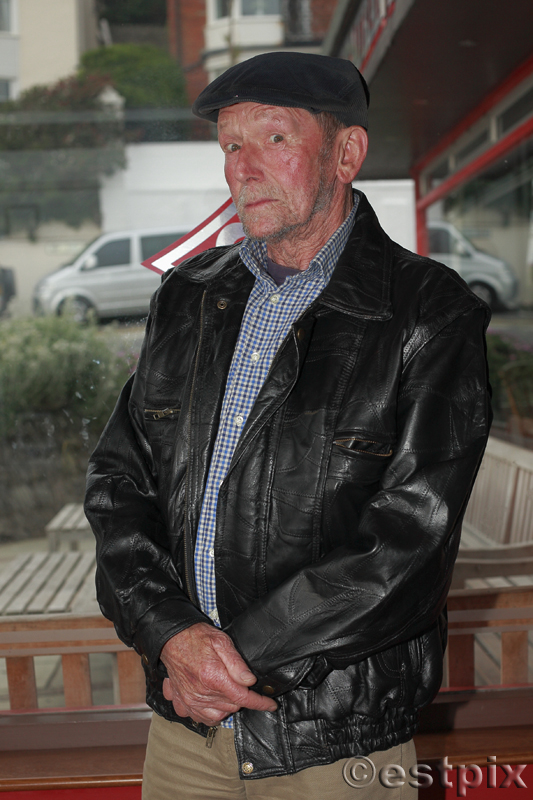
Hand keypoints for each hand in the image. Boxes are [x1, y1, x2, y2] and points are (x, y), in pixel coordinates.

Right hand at [160, 622, 276, 725]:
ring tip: (226, 692)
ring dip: (226, 707)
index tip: (270, 704)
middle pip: (232, 706)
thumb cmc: (196, 637)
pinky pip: (200, 718)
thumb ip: (237, 663)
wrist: (171, 637)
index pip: (243, 698)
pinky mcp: (182, 702)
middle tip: (238, 682)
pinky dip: (209, 713)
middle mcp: (201, 693)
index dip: (260, 703)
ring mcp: (190, 700)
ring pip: (218, 715)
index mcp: (214, 678)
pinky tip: (211, 701)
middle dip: (241, 697)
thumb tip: (250, 681)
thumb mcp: (221, 642)